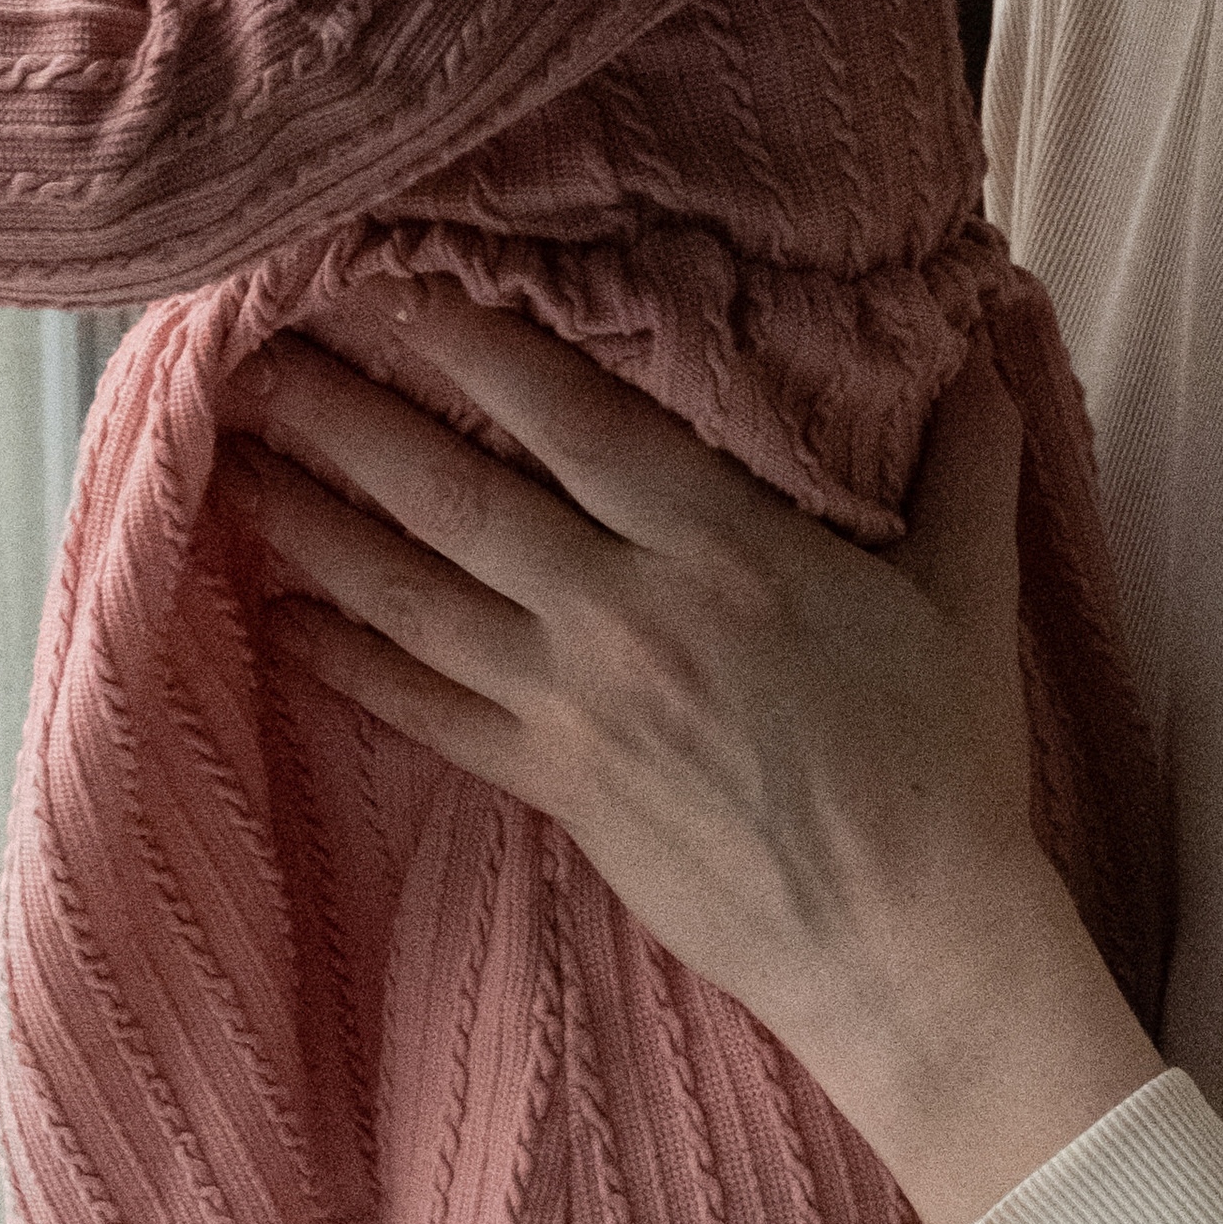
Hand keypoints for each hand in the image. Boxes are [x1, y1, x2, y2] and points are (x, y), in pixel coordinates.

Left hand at [215, 281, 1161, 1223]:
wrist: (907, 946)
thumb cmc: (945, 763)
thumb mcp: (968, 592)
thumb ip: (966, 462)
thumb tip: (989, 346)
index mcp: (719, 544)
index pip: (571, 415)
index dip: (473, 340)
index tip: (389, 276)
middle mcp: (624, 613)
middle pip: (456, 494)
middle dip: (349, 416)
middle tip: (254, 349)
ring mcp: (576, 705)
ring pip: (414, 596)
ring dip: (314, 523)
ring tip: (232, 458)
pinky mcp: (554, 788)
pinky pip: (424, 711)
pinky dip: (344, 661)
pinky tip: (274, 617)